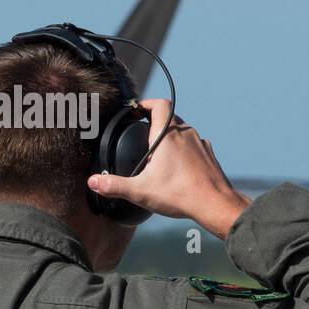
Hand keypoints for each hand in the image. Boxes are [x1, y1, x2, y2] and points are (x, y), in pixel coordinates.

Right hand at [86, 99, 248, 239]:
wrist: (215, 204)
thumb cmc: (179, 194)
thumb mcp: (141, 191)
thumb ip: (115, 185)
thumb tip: (93, 181)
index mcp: (168, 135)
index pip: (159, 105)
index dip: (147, 103)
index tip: (136, 110)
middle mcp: (186, 134)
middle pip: (170, 117)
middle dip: (155, 122)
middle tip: (142, 133)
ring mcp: (201, 144)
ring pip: (183, 131)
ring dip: (171, 137)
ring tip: (159, 153)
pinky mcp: (210, 156)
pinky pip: (195, 145)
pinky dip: (185, 150)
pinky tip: (179, 167)